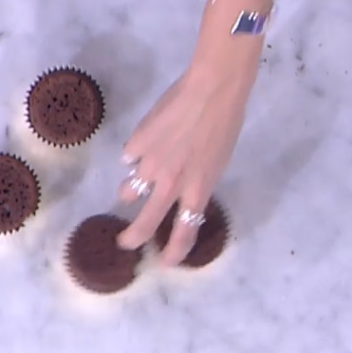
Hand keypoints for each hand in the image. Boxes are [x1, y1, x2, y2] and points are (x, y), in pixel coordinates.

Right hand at [116, 63, 249, 265]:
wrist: (212, 91)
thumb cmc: (225, 124)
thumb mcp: (217, 161)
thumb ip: (196, 179)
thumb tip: (178, 187)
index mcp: (198, 189)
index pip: (185, 230)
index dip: (175, 251)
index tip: (166, 261)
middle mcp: (171, 184)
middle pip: (146, 223)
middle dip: (133, 238)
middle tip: (126, 243)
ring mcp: (150, 165)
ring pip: (129, 191)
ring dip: (130, 192)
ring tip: (133, 185)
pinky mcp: (136, 143)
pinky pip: (130, 157)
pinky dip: (136, 156)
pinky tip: (147, 142)